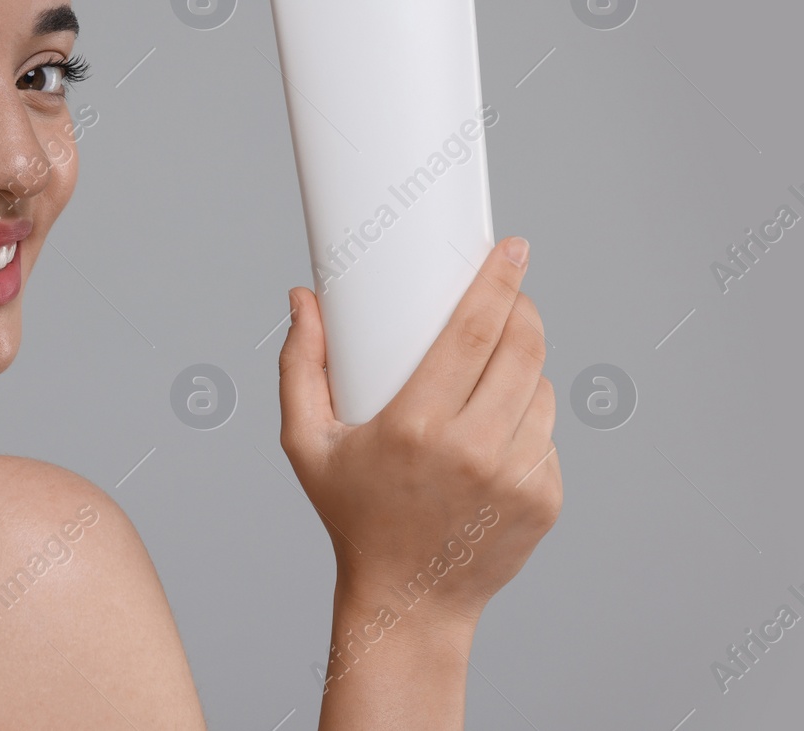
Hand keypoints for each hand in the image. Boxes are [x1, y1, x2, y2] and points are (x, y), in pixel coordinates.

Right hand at [278, 236, 561, 625]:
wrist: (410, 600)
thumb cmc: (353, 516)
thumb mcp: (307, 444)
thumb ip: (299, 367)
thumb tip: (303, 300)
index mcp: (415, 427)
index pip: (473, 333)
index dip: (498, 282)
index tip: (514, 248)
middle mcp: (473, 451)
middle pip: (520, 349)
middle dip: (522, 309)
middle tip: (511, 293)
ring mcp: (517, 478)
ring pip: (540, 390)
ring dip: (524, 368)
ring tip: (490, 376)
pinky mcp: (546, 500)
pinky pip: (548, 435)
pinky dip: (528, 421)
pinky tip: (497, 432)